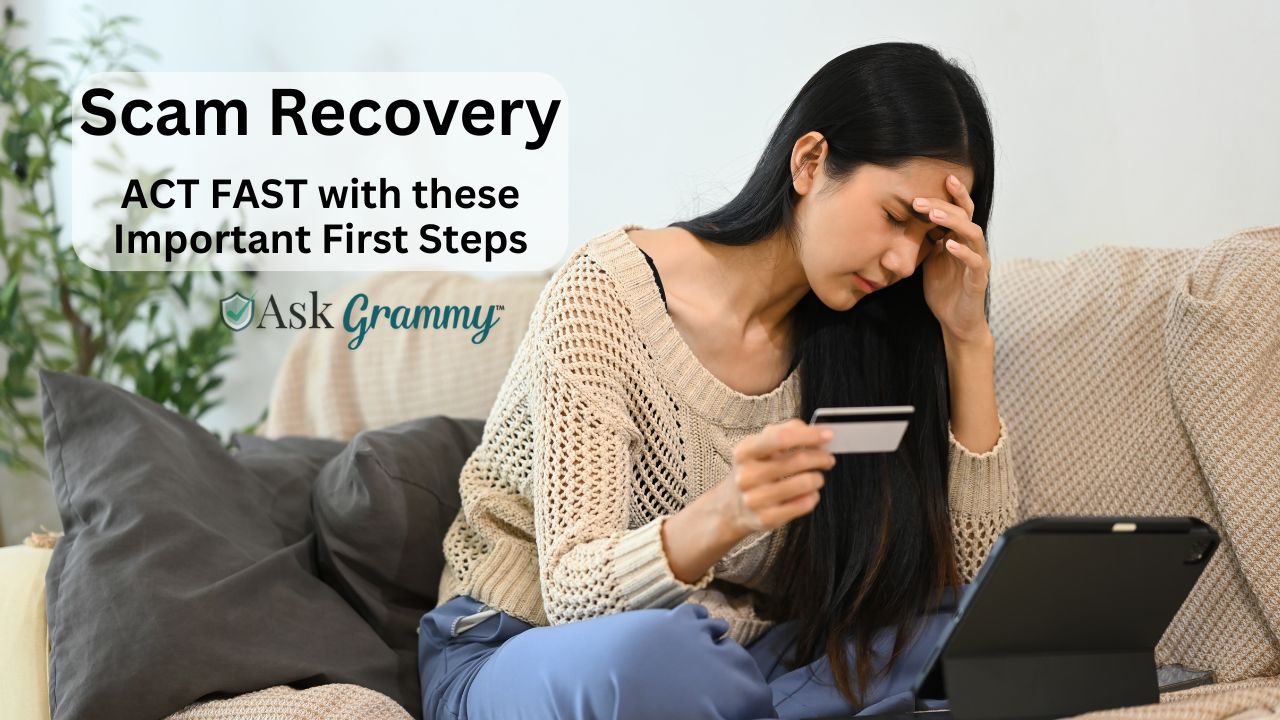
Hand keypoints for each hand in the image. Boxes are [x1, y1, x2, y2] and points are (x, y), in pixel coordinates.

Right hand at [712, 418, 836, 537]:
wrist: (731, 507)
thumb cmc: (753, 470)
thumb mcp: (758, 446)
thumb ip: (785, 431)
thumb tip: (814, 430)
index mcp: (744, 452)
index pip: (781, 438)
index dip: (808, 435)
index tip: (828, 435)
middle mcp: (747, 475)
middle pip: (798, 460)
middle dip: (821, 457)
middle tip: (828, 458)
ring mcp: (755, 499)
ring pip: (805, 483)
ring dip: (818, 478)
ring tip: (816, 477)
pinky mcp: (766, 519)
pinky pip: (804, 504)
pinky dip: (813, 497)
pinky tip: (809, 494)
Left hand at [918, 174, 992, 343]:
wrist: (955, 320)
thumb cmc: (943, 288)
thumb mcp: (930, 259)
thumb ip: (925, 239)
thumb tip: (907, 219)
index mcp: (960, 239)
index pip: (960, 209)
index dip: (954, 193)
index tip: (941, 177)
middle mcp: (972, 246)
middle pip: (964, 216)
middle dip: (942, 205)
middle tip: (918, 200)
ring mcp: (978, 262)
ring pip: (973, 233)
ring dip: (953, 222)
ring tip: (933, 215)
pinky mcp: (978, 280)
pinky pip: (975, 262)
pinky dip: (963, 252)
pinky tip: (949, 245)